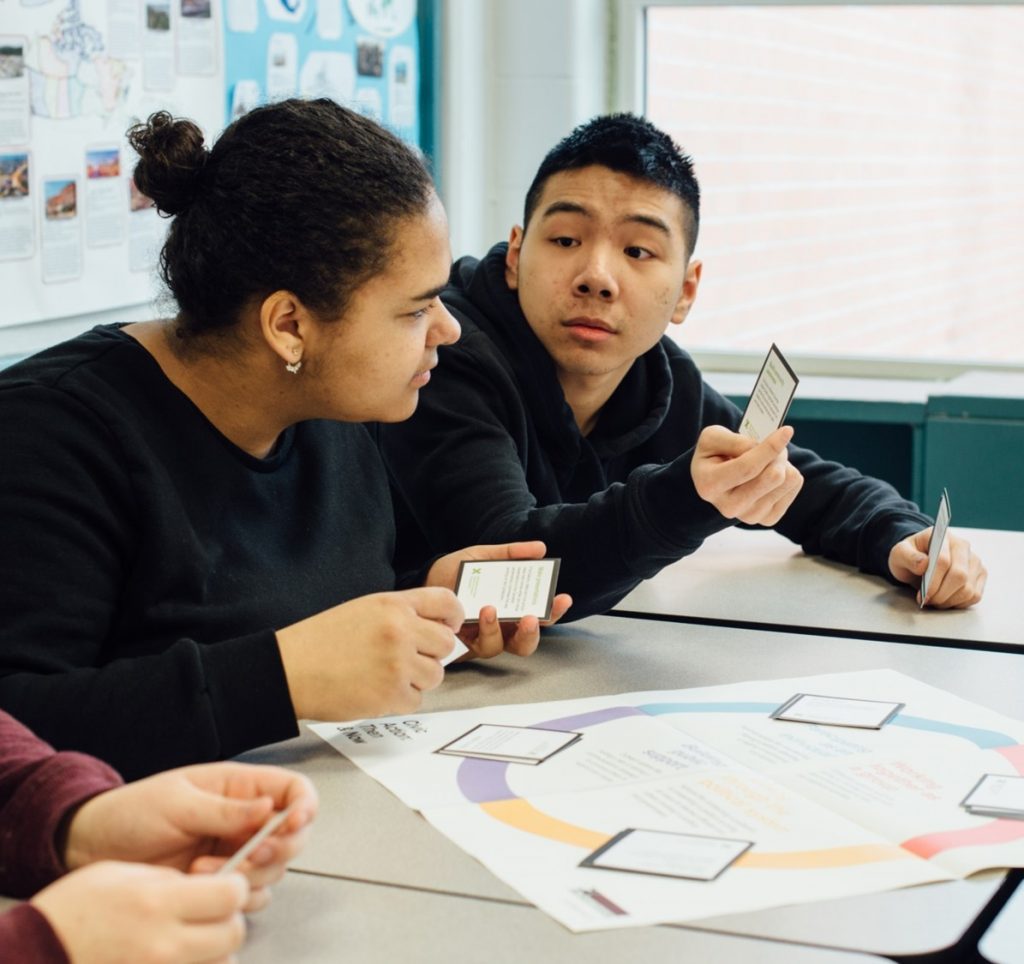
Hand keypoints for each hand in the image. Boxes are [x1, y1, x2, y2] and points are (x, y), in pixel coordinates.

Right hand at [31, 861, 247, 963]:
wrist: (35, 953)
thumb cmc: (73, 909)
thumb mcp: (123, 874)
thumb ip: (170, 880)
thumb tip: (205, 885)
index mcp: (157, 903)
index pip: (230, 895)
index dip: (235, 886)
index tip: (227, 882)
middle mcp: (163, 944)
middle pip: (232, 934)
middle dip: (229, 919)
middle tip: (211, 912)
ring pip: (220, 963)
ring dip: (215, 948)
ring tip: (191, 935)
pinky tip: (180, 956)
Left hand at [64, 762, 316, 912]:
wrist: (92, 849)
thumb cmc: (131, 812)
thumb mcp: (178, 802)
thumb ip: (225, 809)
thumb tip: (270, 807)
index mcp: (240, 787)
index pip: (293, 790)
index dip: (304, 805)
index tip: (293, 823)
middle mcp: (245, 820)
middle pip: (294, 835)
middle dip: (278, 849)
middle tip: (250, 855)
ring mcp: (234, 852)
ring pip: (274, 869)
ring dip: (249, 876)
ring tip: (204, 871)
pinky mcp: (219, 882)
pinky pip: (249, 895)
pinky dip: (232, 897)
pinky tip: (199, 884)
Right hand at [276, 588, 461, 719]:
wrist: (290, 669)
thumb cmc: (321, 640)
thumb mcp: (363, 609)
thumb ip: (401, 615)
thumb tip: (437, 630)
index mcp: (393, 604)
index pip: (447, 602)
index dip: (453, 617)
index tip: (449, 627)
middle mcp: (401, 629)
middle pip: (446, 644)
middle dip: (432, 654)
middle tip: (409, 659)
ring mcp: (398, 662)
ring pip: (435, 674)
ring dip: (417, 679)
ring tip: (386, 675)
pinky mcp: (392, 693)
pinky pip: (416, 700)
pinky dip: (401, 700)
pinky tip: (377, 691)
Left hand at [425, 541, 572, 658]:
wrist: (422, 580)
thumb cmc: (455, 572)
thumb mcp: (483, 556)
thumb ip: (510, 554)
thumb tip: (541, 548)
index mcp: (511, 608)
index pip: (540, 616)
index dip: (554, 611)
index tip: (563, 597)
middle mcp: (500, 628)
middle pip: (525, 642)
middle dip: (532, 632)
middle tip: (532, 617)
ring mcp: (479, 638)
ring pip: (499, 647)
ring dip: (498, 629)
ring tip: (491, 608)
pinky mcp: (459, 644)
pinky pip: (472, 645)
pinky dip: (478, 630)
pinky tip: (476, 613)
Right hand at [691, 425, 803, 525]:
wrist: (716, 477)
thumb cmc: (714, 454)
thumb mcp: (713, 437)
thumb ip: (734, 440)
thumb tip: (760, 447)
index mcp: (710, 485)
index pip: (748, 468)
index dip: (770, 448)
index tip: (786, 431)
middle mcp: (728, 507)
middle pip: (773, 477)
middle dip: (778, 454)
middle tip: (772, 445)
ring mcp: (749, 516)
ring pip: (787, 481)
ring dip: (782, 463)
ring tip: (768, 460)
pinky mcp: (767, 519)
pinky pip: (793, 488)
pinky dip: (787, 475)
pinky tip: (771, 473)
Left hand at [888, 528, 986, 607]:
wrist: (920, 561)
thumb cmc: (910, 556)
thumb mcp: (900, 554)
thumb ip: (908, 556)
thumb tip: (923, 563)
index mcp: (943, 537)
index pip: (943, 561)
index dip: (933, 582)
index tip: (923, 595)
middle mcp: (963, 546)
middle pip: (960, 576)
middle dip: (941, 594)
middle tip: (928, 600)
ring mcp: (974, 560)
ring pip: (968, 589)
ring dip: (949, 600)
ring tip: (934, 600)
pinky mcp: (980, 574)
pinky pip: (975, 595)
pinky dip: (959, 603)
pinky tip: (946, 599)